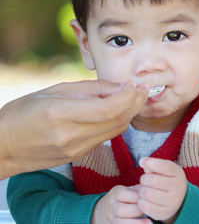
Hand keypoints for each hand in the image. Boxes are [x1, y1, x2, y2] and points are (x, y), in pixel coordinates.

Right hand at [0, 79, 147, 179]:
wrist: (5, 147)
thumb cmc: (23, 113)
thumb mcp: (53, 91)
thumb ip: (89, 89)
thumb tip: (118, 87)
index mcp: (62, 113)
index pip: (109, 107)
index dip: (128, 96)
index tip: (136, 84)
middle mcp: (72, 135)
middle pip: (118, 120)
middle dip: (136, 103)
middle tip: (144, 89)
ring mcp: (77, 148)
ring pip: (116, 130)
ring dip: (130, 113)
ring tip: (136, 97)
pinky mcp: (80, 154)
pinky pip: (107, 136)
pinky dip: (118, 122)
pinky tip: (120, 110)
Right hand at [91, 185, 151, 223]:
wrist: (109, 209)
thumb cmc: (126, 198)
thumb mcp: (130, 190)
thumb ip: (139, 189)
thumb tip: (152, 186)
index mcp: (115, 192)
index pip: (122, 194)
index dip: (135, 197)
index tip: (146, 198)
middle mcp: (111, 205)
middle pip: (121, 209)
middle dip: (136, 210)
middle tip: (147, 209)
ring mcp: (112, 217)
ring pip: (119, 222)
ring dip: (136, 223)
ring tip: (149, 222)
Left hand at [138, 158, 186, 223]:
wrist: (177, 199)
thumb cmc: (166, 179)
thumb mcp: (164, 170)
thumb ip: (154, 165)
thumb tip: (143, 163)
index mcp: (178, 173)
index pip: (166, 167)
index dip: (152, 163)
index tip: (141, 162)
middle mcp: (178, 188)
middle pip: (153, 180)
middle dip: (144, 179)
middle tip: (144, 180)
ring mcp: (173, 202)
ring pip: (147, 193)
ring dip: (141, 190)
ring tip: (145, 189)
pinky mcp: (165, 213)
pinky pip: (146, 206)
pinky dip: (141, 201)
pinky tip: (144, 199)